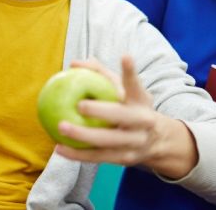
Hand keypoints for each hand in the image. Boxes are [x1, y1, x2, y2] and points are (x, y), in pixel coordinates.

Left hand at [54, 56, 196, 178]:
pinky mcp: (124, 159)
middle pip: (121, 116)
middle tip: (80, 105)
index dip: (130, 72)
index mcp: (141, 101)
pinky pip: (98, 157)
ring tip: (61, 127)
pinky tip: (59, 148)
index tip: (125, 57)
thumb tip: (73, 64)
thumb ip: (100, 73)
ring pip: (107, 141)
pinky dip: (77, 155)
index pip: (135, 84)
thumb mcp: (124, 90)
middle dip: (101, 111)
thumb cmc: (130, 107)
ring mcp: (135, 142)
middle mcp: (142, 121)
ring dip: (83, 136)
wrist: (156, 141)